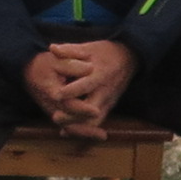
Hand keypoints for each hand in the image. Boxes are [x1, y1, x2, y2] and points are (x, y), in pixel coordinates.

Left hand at [21, 38, 136, 135]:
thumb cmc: (106, 52)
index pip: (86, 85)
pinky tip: (66, 131)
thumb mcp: (89, 48)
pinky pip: (96, 123)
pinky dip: (82, 130)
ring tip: (61, 128)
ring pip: (94, 121)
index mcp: (100, 74)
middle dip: (74, 116)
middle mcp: (105, 91)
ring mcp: (108, 102)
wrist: (129, 59)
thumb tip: (51, 48)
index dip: (72, 91)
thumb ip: (70, 50)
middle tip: (55, 117)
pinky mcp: (109, 108)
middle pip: (91, 110)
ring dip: (78, 127)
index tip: (56, 95)